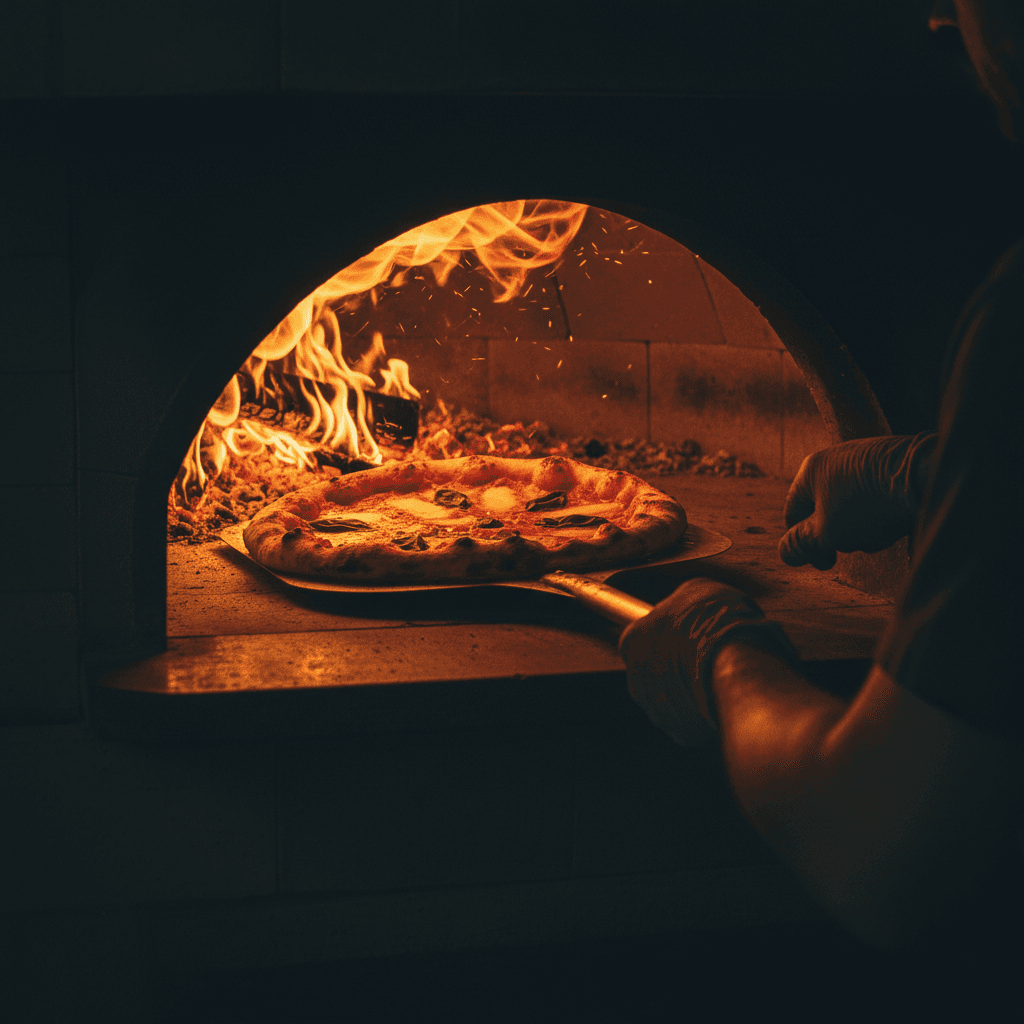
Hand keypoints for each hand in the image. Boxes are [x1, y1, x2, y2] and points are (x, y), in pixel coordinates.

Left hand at [618, 578, 798, 745]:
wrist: (739, 664)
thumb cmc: (717, 623)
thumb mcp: (698, 590)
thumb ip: (681, 603)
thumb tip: (687, 607)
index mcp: (632, 640)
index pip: (642, 637)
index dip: (667, 634)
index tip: (686, 633)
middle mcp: (636, 678)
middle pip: (654, 671)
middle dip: (675, 666)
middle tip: (705, 655)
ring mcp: (656, 709)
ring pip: (671, 699)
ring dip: (689, 691)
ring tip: (719, 677)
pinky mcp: (680, 732)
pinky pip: (691, 721)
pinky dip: (704, 712)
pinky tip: (722, 697)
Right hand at [779, 433, 936, 570]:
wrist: (924, 475)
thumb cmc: (866, 504)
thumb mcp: (825, 532)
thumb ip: (801, 544)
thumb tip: (786, 552)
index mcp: (810, 470)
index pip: (792, 513)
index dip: (801, 541)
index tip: (821, 560)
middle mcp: (835, 459)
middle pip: (825, 511)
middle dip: (839, 535)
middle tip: (854, 545)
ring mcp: (865, 459)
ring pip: (853, 507)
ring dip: (862, 527)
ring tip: (880, 531)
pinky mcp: (892, 465)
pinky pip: (877, 497)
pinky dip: (882, 514)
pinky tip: (896, 521)